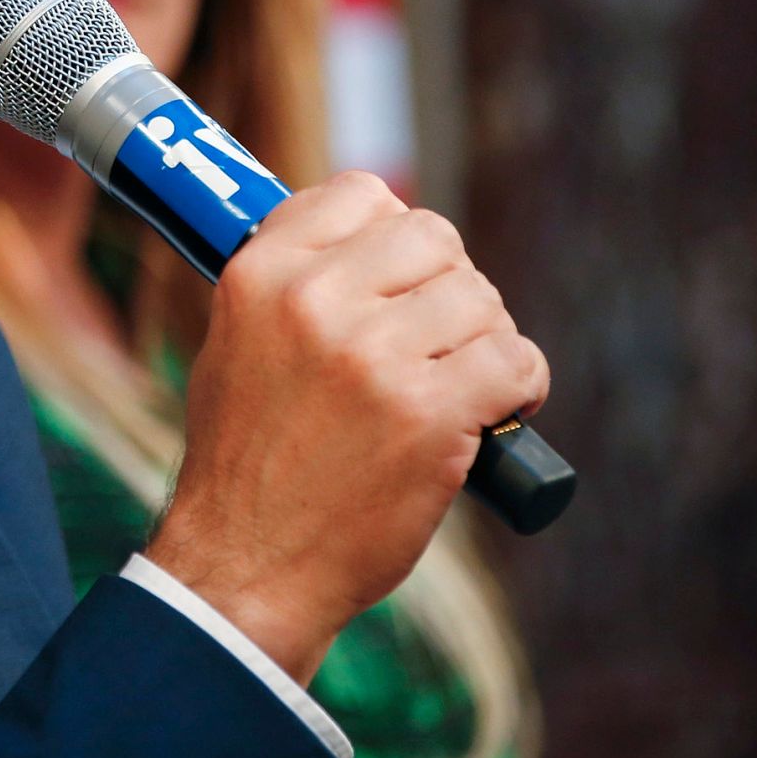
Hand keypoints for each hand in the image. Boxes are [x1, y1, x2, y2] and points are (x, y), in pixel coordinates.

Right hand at [145, 171, 547, 683]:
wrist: (247, 564)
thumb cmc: (247, 458)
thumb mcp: (236, 340)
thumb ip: (295, 280)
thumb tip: (373, 235)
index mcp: (261, 274)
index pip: (361, 193)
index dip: (393, 233)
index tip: (398, 280)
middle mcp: (315, 301)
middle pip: (434, 237)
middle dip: (449, 286)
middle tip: (437, 340)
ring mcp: (374, 356)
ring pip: (481, 299)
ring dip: (485, 340)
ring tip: (459, 383)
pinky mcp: (429, 415)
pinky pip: (516, 362)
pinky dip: (521, 387)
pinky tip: (495, 412)